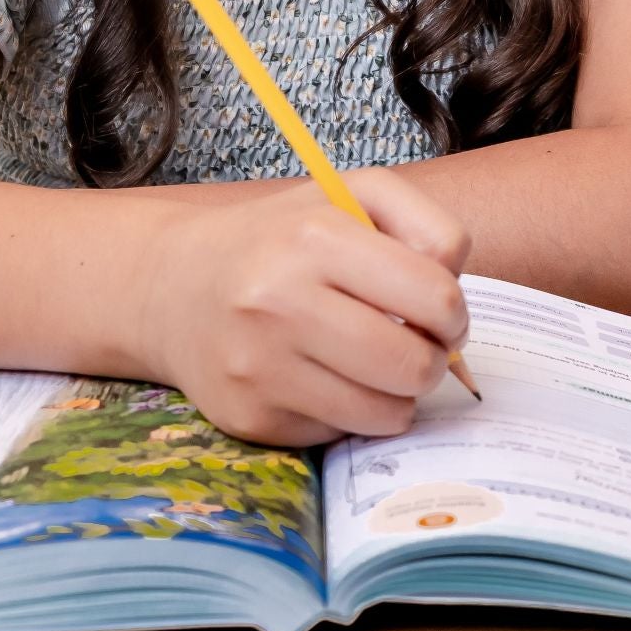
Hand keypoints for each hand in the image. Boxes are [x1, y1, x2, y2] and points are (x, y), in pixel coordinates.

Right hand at [142, 169, 471, 445]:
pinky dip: (348, 412)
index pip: (433, 296)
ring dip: (396, 394)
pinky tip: (321, 378)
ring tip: (372, 363)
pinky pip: (341, 434)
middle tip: (415, 346)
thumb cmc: (282, 240)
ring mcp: (260, 366)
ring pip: (385, 413)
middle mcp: (279, 302)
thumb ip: (425, 225)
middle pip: (413, 366)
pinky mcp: (250, 417)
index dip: (454, 313)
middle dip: (432, 361)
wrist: (176, 287)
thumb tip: (454, 291)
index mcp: (314, 237)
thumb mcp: (351, 197)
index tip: (441, 314)